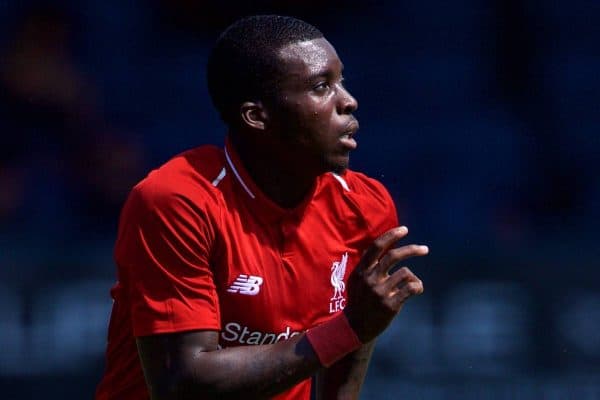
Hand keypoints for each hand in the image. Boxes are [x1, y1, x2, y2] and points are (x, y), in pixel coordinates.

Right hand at [344, 226, 427, 342]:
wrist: (355, 327)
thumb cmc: (359, 300)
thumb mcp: (357, 280)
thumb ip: (367, 265)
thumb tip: (382, 245)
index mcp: (361, 270)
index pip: (376, 247)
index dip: (391, 236)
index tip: (404, 229)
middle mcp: (370, 279)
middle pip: (394, 256)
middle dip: (412, 250)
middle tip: (425, 249)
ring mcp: (380, 292)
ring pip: (406, 273)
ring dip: (413, 277)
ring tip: (413, 283)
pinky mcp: (390, 304)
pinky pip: (411, 288)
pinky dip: (417, 287)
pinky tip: (416, 290)